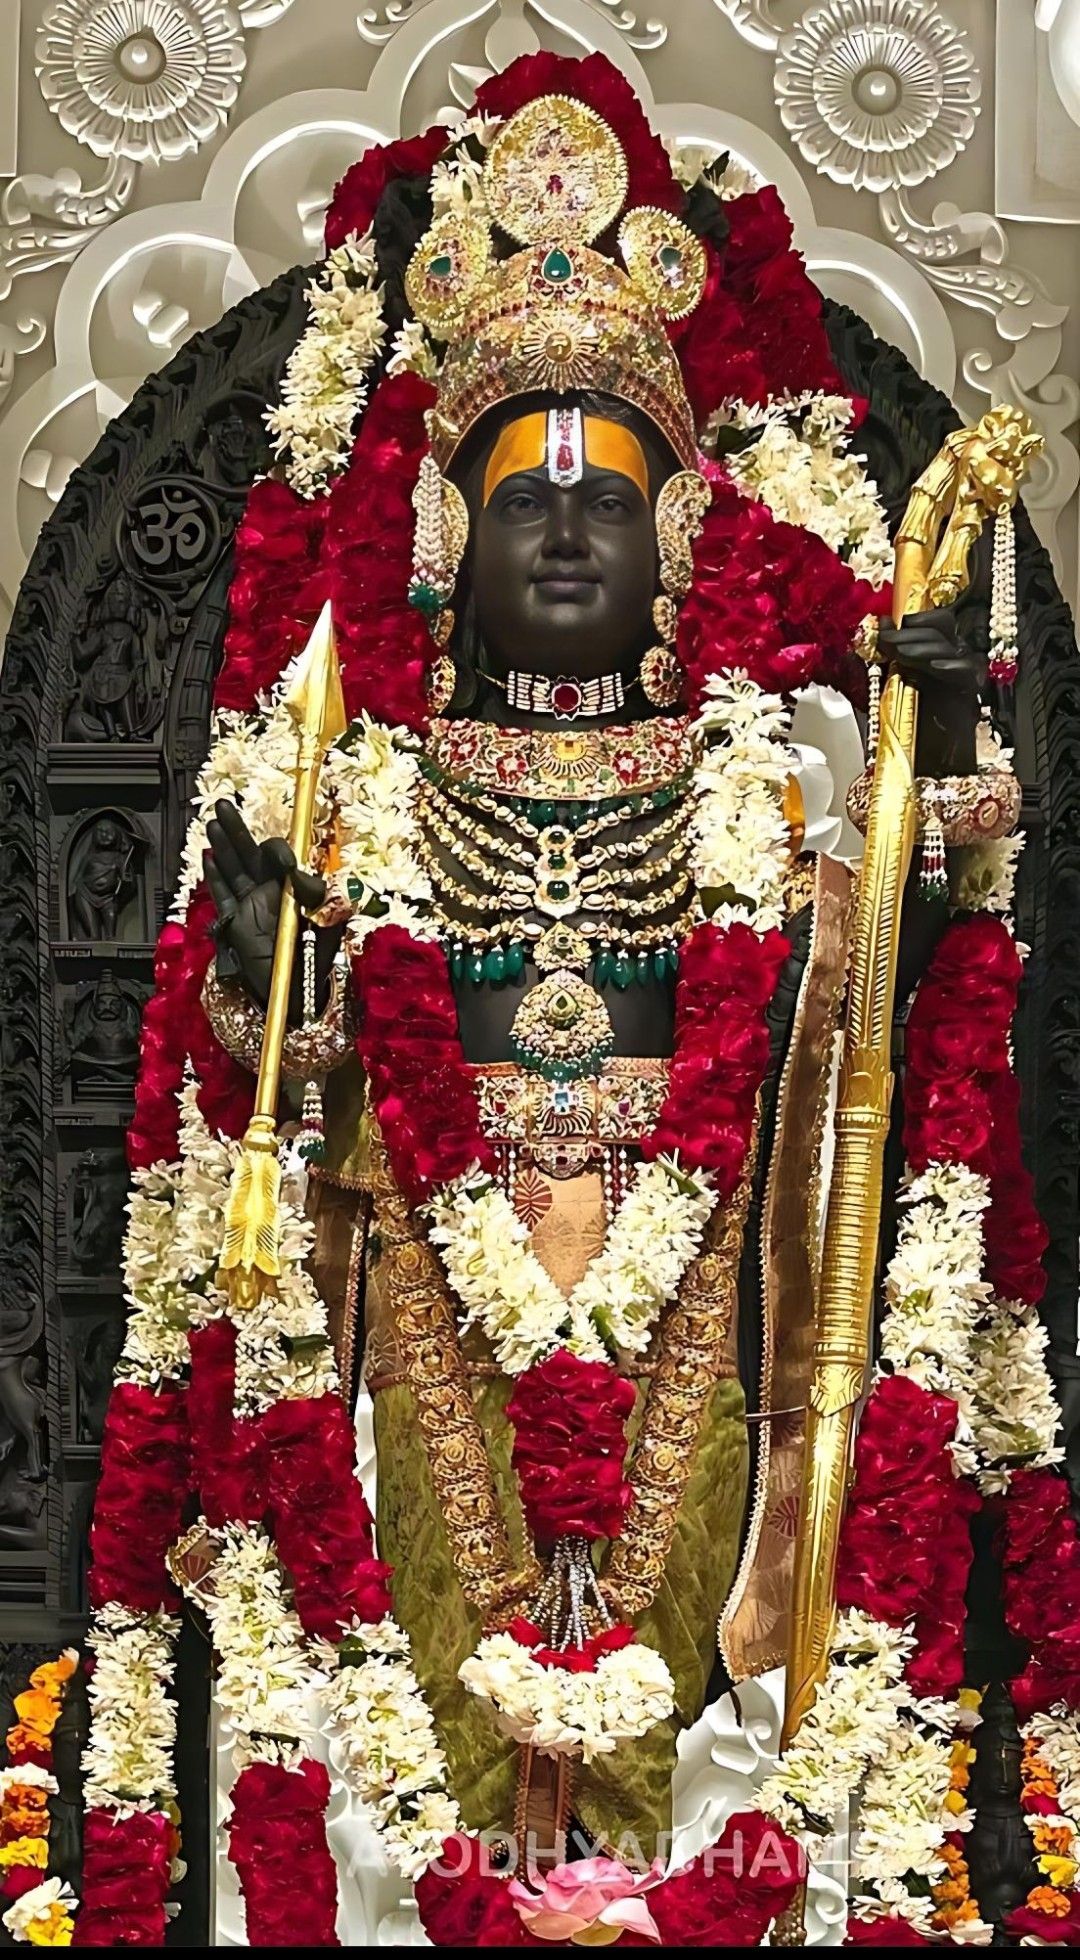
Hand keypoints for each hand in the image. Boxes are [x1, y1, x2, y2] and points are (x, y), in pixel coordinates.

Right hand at [204, 800, 325, 1012]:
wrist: (297, 994)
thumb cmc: (316, 961)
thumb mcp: (325, 925)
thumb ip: (318, 896)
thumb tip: (302, 874)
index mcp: (295, 888)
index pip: (280, 858)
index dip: (276, 851)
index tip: (280, 858)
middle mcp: (271, 892)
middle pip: (250, 854)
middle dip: (237, 830)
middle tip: (223, 805)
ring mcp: (252, 906)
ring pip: (234, 868)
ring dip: (223, 845)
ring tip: (213, 822)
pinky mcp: (236, 923)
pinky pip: (223, 895)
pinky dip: (215, 876)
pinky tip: (208, 856)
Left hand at [878, 607, 983, 775]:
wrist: (924, 759)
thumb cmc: (909, 720)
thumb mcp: (895, 680)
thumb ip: (893, 653)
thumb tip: (882, 623)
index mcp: (936, 651)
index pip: (936, 621)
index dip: (917, 619)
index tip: (891, 624)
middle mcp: (953, 657)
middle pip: (941, 630)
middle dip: (912, 633)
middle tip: (889, 641)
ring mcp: (964, 673)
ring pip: (949, 648)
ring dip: (922, 647)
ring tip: (901, 653)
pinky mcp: (971, 692)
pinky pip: (966, 672)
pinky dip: (951, 667)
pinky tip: (935, 667)